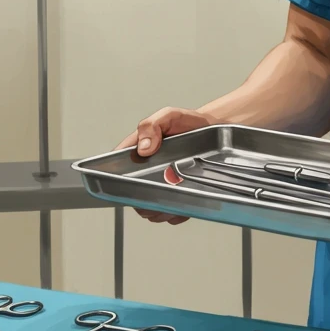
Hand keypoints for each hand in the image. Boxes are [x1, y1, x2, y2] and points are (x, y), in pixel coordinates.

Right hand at [114, 107, 214, 223]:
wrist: (212, 128)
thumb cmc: (187, 123)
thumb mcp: (168, 116)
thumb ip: (152, 126)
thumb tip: (143, 148)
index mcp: (137, 151)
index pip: (117, 170)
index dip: (119, 179)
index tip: (132, 184)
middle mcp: (146, 171)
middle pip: (132, 194)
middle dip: (141, 200)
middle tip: (157, 195)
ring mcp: (160, 184)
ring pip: (149, 207)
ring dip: (157, 209)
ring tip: (171, 201)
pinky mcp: (176, 195)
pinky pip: (169, 212)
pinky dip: (175, 214)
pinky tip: (182, 206)